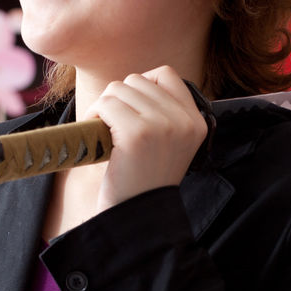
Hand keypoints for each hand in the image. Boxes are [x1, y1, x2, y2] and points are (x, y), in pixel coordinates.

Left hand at [86, 66, 208, 212]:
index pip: (167, 74)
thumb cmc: (144, 180)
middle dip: (119, 99)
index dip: (142, 85)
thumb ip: (163, 112)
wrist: (138, 217)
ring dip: (104, 107)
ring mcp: (162, 125)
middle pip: (137, 80)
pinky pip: (106, 104)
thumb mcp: (170, 144)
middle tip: (113, 126)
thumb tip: (133, 82)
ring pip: (118, 89)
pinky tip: (98, 136)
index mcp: (196, 122)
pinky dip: (94, 116)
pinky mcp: (137, 134)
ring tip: (105, 132)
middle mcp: (184, 120)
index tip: (131, 109)